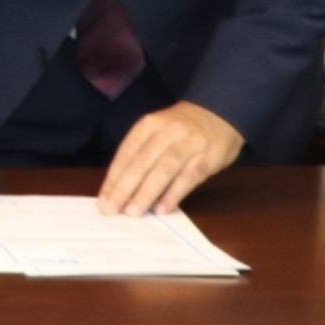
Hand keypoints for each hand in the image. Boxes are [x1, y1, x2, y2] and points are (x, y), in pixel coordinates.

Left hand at [99, 101, 241, 216]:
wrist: (221, 113)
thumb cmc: (181, 129)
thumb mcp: (158, 131)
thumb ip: (142, 154)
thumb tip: (120, 188)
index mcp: (149, 124)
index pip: (127, 152)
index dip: (114, 177)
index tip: (103, 198)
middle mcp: (168, 132)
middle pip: (142, 162)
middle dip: (124, 188)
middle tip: (112, 209)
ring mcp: (190, 143)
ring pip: (164, 169)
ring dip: (147, 192)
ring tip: (134, 212)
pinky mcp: (209, 157)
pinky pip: (189, 177)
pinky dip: (174, 193)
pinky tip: (162, 208)